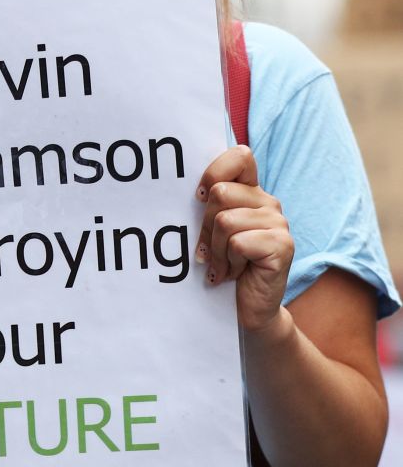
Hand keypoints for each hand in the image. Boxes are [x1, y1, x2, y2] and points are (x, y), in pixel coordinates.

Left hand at [195, 145, 293, 331]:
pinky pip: (238, 243)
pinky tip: (234, 274)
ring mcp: (279, 223)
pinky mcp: (283, 246)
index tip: (200, 199)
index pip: (240, 156)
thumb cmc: (222, 266)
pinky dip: (228, 263)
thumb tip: (182, 184)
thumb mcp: (210, 230)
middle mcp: (268, 202)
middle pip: (220, 193)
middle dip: (206, 226)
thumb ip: (208, 204)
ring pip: (225, 220)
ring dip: (216, 250)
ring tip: (224, 264)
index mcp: (251, 192)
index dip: (214, 173)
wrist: (247, 310)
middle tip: (211, 250)